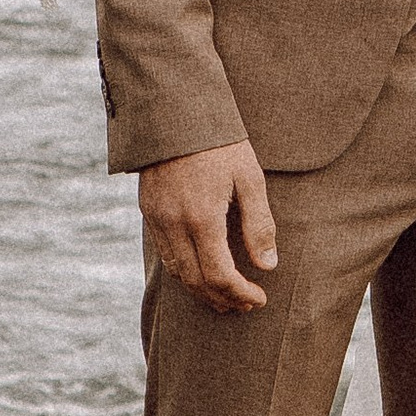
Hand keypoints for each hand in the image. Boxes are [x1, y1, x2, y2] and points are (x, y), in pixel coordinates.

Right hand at [137, 140, 278, 314]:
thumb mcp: (249, 177)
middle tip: (245, 305)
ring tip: (225, 296)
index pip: (220, 276)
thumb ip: (259, 224)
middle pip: (196, 281)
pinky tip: (201, 270)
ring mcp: (156, 218)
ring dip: (201, 290)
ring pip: (177, 272)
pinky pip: (164, 253)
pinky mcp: (148, 210)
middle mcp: (174, 224)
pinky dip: (184, 271)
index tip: (259, 298)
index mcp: (202, 218)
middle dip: (222, 299)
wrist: (175, 110)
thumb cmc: (219, 141)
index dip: (240, 294)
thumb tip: (267, 265)